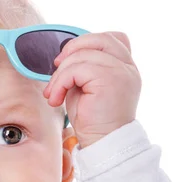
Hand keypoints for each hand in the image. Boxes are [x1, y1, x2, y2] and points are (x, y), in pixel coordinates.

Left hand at [43, 32, 140, 147]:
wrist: (102, 144)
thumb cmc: (92, 121)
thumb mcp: (86, 87)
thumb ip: (83, 68)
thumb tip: (62, 56)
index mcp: (125, 68)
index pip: (113, 38)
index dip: (87, 42)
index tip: (68, 61)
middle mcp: (128, 67)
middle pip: (99, 39)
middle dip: (71, 50)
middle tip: (56, 70)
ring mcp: (121, 72)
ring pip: (81, 55)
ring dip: (60, 75)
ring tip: (53, 94)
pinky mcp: (109, 79)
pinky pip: (76, 69)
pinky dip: (60, 83)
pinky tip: (56, 99)